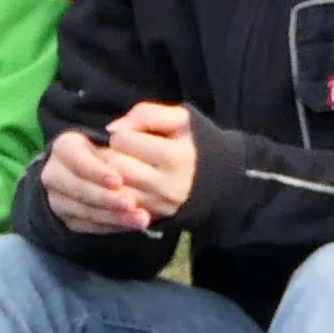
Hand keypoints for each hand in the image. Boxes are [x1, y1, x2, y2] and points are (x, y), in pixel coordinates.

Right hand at [40, 130, 147, 234]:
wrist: (96, 171)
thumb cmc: (113, 148)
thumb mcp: (119, 134)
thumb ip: (121, 131)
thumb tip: (118, 131)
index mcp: (65, 146)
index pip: (76, 159)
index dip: (96, 171)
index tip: (119, 180)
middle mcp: (54, 172)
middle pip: (78, 188)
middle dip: (106, 198)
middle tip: (131, 203)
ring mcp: (57, 198)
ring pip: (84, 210)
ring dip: (113, 217)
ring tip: (140, 219)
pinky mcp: (68, 218)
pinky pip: (89, 226)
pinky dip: (111, 226)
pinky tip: (132, 225)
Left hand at [102, 102, 197, 222]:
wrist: (224, 179)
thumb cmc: (197, 143)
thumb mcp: (181, 118)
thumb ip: (146, 114)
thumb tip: (112, 129)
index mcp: (175, 157)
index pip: (122, 140)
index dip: (122, 134)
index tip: (132, 135)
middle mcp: (166, 185)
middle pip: (114, 167)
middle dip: (110, 155)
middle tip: (120, 151)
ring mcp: (158, 205)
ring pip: (112, 189)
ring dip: (109, 177)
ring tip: (120, 166)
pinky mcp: (151, 218)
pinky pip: (118, 207)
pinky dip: (115, 194)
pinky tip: (123, 184)